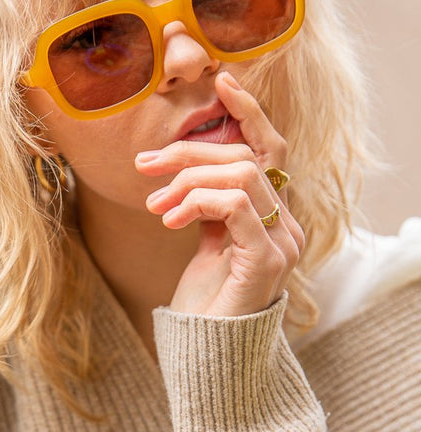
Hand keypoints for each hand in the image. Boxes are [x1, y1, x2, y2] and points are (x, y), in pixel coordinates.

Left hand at [135, 71, 303, 316]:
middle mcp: (287, 221)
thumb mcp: (203, 235)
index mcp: (271, 211)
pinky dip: (197, 203)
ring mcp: (283, 240)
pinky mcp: (267, 259)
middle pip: (244, 156)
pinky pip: (235, 205)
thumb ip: (204, 199)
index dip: (249, 111)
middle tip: (144, 165)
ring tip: (155, 207)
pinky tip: (170, 222)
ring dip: (187, 181)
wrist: (207, 350)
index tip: (222, 81)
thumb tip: (176, 161)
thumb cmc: (204, 293)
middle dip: (187, 152)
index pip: (270, 149)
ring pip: (239, 174)